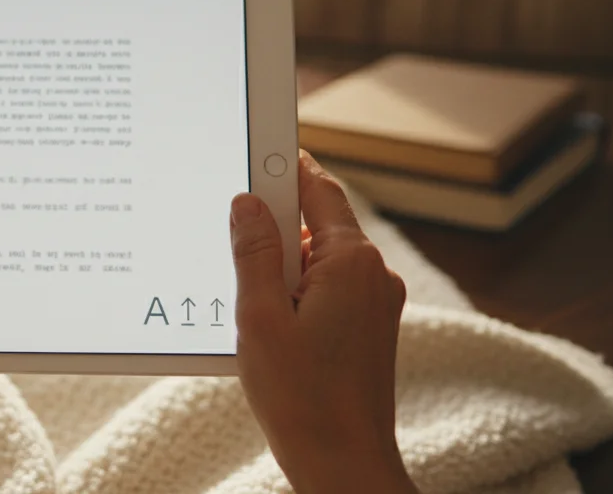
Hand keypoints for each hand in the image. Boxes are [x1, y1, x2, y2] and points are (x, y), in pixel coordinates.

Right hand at [230, 151, 416, 493]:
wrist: (344, 463)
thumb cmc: (302, 398)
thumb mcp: (260, 316)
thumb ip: (254, 252)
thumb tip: (247, 203)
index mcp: (351, 262)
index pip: (319, 188)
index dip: (285, 167)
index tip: (257, 150)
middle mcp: (374, 274)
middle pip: (321, 220)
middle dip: (277, 223)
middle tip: (234, 235)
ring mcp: (378, 302)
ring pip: (324, 256)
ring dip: (286, 260)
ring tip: (250, 294)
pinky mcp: (372, 326)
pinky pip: (332, 285)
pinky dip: (300, 286)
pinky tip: (271, 316)